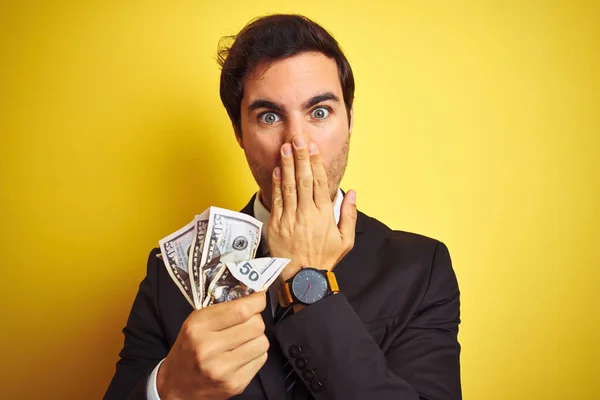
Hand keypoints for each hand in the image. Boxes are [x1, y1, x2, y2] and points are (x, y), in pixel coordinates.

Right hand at [156, 292, 268, 399]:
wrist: (177, 385)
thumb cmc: (189, 349)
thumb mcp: (196, 322)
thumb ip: (223, 309)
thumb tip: (254, 298)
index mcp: (197, 328)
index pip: (240, 310)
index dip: (256, 301)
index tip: (259, 298)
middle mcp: (208, 349)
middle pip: (256, 325)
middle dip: (255, 320)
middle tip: (246, 322)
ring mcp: (222, 370)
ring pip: (262, 342)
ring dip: (256, 338)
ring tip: (242, 340)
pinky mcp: (235, 384)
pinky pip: (261, 359)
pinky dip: (255, 354)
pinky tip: (241, 355)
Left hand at [267, 135, 356, 282]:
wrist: (303, 279)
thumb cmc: (324, 259)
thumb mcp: (345, 241)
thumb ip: (349, 215)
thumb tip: (351, 193)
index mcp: (324, 215)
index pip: (320, 183)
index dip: (316, 163)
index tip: (313, 148)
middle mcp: (307, 214)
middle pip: (304, 179)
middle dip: (300, 157)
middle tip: (297, 139)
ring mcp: (290, 219)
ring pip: (289, 186)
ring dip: (287, 165)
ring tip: (285, 148)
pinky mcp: (276, 225)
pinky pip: (277, 200)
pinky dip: (276, 184)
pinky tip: (277, 170)